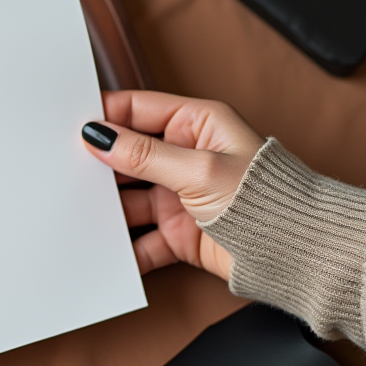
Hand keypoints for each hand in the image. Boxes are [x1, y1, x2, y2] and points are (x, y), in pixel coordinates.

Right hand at [82, 91, 264, 279]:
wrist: (298, 255)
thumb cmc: (267, 199)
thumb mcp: (197, 168)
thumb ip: (143, 154)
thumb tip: (101, 136)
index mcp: (196, 124)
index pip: (137, 110)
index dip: (105, 117)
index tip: (72, 126)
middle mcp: (186, 156)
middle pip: (128, 156)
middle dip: (101, 166)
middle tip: (67, 171)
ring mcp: (180, 195)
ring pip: (130, 198)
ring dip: (109, 208)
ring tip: (82, 212)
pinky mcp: (179, 232)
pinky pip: (142, 237)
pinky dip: (126, 246)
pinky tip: (108, 248)